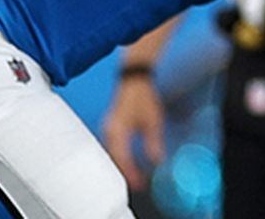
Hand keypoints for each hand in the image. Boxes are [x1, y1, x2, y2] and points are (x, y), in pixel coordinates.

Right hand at [102, 74, 165, 191]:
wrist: (134, 81)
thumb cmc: (142, 98)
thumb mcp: (153, 122)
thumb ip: (153, 143)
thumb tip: (157, 161)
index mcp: (117, 131)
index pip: (122, 159)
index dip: (131, 173)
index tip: (140, 183)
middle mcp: (108, 132)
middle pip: (114, 160)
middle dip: (125, 173)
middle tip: (137, 184)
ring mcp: (107, 131)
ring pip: (111, 156)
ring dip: (122, 167)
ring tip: (134, 177)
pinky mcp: (110, 129)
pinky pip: (112, 149)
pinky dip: (120, 158)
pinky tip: (128, 163)